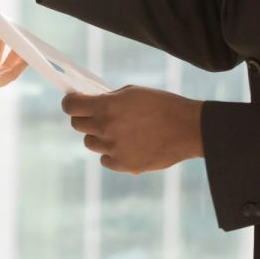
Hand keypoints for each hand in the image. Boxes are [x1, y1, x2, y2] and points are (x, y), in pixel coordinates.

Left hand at [62, 86, 204, 174]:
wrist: (189, 129)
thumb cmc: (163, 105)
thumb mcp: (133, 93)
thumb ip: (109, 99)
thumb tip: (91, 103)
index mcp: (106, 106)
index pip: (71, 106)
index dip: (70, 103)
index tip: (73, 102)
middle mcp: (105, 128)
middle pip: (78, 125)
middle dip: (84, 119)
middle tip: (96, 116)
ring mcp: (113, 148)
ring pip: (91, 143)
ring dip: (99, 137)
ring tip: (119, 132)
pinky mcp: (124, 165)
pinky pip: (105, 160)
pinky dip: (112, 154)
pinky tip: (127, 146)